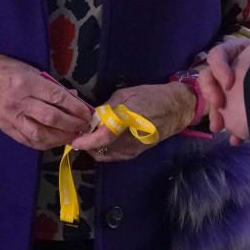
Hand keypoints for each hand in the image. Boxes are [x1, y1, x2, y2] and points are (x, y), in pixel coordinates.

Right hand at [0, 38, 92, 149]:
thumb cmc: (5, 69)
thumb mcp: (30, 69)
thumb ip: (51, 85)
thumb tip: (73, 97)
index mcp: (27, 82)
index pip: (57, 98)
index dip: (75, 108)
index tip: (87, 113)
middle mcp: (19, 101)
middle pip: (51, 118)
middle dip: (72, 125)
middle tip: (84, 127)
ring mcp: (11, 117)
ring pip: (40, 134)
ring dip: (60, 138)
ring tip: (72, 137)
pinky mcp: (5, 128)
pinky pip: (28, 141)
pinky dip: (44, 143)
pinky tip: (55, 141)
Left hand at [70, 82, 196, 161]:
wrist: (175, 110)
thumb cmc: (151, 96)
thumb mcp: (126, 94)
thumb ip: (107, 108)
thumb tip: (92, 118)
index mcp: (128, 120)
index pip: (103, 136)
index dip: (86, 140)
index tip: (74, 139)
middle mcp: (130, 140)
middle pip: (100, 148)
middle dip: (87, 141)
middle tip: (81, 130)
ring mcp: (132, 150)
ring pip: (104, 154)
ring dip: (94, 146)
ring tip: (91, 132)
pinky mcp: (134, 154)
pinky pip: (112, 155)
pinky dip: (103, 149)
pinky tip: (102, 137)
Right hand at [201, 24, 249, 143]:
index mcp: (241, 56)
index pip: (218, 55)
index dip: (219, 67)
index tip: (229, 83)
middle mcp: (235, 74)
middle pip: (211, 78)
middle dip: (211, 91)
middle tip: (219, 104)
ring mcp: (236, 96)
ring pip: (215, 102)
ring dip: (215, 113)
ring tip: (219, 127)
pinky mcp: (241, 116)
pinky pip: (230, 122)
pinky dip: (232, 131)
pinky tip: (237, 140)